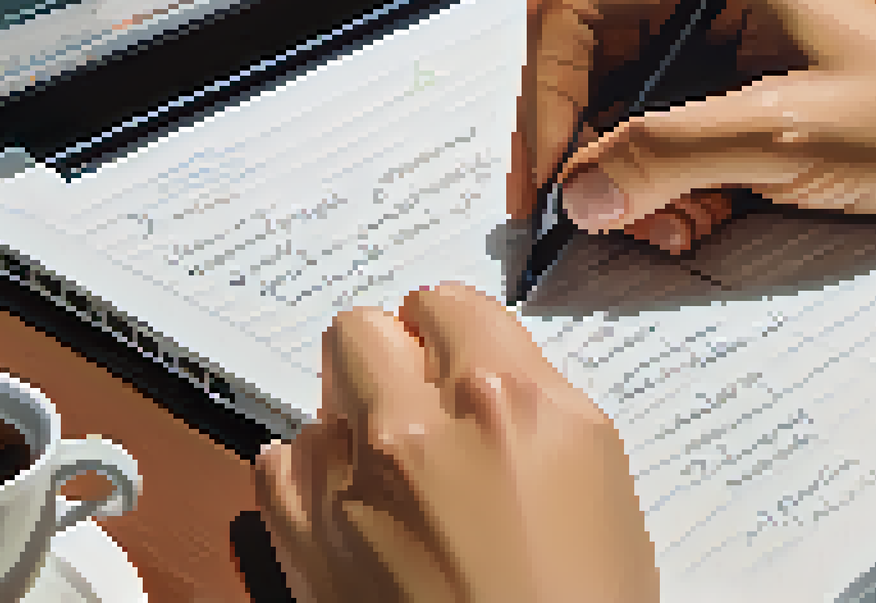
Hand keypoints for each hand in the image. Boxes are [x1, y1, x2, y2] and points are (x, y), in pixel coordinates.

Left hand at [253, 282, 657, 602]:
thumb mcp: (596, 469)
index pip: (445, 302)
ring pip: (321, 394)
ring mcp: (352, 480)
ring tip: (395, 473)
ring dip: (351, 419)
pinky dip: (310, 473)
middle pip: (363, 329)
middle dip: (389, 357)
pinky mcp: (304, 537)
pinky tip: (355, 506)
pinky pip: (279, 459)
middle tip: (419, 403)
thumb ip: (534, 396)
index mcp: (507, 399)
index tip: (455, 358)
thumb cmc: (578, 602)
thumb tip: (484, 366)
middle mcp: (420, 425)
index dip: (449, 332)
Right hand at [510, 0, 875, 246]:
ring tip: (673, 231)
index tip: (548, 184)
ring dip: (624, 187)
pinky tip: (695, 224)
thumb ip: (672, 156)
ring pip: (611, 121)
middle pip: (579, 73)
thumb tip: (575, 196)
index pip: (569, 16)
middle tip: (602, 225)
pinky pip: (653, 147)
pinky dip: (659, 194)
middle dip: (583, 156)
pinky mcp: (721, 102)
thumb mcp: (786, 135)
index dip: (545, 100)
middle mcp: (689, 8)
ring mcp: (703, 56)